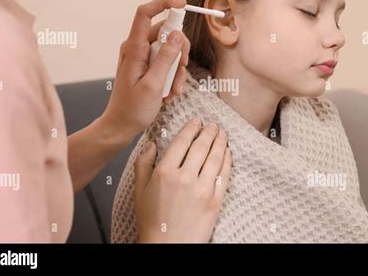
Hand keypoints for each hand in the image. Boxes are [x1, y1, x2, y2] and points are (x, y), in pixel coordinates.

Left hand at [100, 0, 190, 145]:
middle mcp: (137, 48)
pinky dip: (172, 76)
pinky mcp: (148, 67)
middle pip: (166, 33)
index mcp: (134, 48)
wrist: (121, 125)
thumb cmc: (133, 109)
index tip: (184, 5)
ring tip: (173, 90)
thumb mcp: (153, 84)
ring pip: (169, 49)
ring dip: (177, 69)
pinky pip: (166, 62)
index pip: (145, 13)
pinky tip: (169, 92)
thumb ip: (166, 58)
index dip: (164, 4)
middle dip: (180, 51)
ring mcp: (142, 57)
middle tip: (182, 70)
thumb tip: (177, 35)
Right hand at [134, 118, 232, 242]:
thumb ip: (143, 163)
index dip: (191, 128)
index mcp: (165, 172)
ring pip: (215, 157)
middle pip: (201, 146)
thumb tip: (151, 144)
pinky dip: (227, 161)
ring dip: (221, 142)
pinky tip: (227, 153)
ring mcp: (202, 189)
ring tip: (222, 134)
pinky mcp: (215, 200)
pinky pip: (224, 175)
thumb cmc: (153, 220)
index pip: (182, 141)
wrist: (169, 246)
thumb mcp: (139, 190)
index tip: (197, 121)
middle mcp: (185, 177)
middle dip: (209, 132)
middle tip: (213, 125)